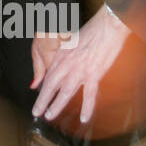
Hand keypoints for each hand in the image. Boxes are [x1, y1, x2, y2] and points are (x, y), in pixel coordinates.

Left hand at [32, 6, 129, 124]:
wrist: (107, 27)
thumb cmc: (92, 32)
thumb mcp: (71, 42)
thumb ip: (63, 57)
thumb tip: (57, 68)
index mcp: (62, 57)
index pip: (48, 78)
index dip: (41, 91)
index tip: (37, 99)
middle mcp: (68, 65)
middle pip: (52, 87)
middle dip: (44, 101)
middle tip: (38, 112)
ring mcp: (80, 71)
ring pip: (66, 93)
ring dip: (57, 105)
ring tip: (50, 115)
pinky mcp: (94, 74)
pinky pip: (89, 95)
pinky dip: (87, 108)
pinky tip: (84, 118)